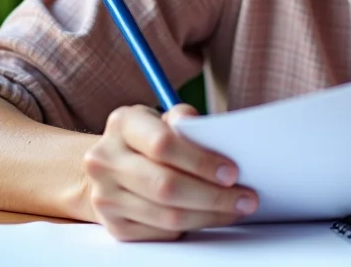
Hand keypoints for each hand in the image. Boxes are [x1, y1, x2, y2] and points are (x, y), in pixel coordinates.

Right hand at [83, 103, 258, 240]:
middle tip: (246, 198)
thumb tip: (209, 130)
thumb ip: (184, 119)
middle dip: (213, 196)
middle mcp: (105, 160)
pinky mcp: (114, 226)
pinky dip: (190, 226)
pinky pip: (162, 233)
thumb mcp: (162, 118)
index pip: (163, 145)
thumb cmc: (147, 139)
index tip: (232, 172)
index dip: (201, 161)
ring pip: (167, 216)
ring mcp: (105, 196)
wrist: (108, 167)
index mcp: (122, 124)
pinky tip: (208, 216)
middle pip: (166, 186)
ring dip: (209, 215)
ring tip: (236, 209)